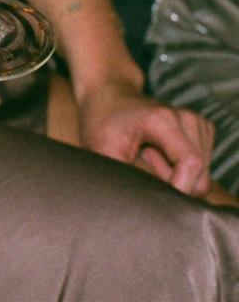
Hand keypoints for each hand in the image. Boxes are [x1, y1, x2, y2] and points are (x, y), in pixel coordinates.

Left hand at [77, 76, 214, 196]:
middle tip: (142, 162)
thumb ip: (123, 179)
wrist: (107, 95)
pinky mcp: (201, 129)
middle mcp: (187, 119)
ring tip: (147, 154)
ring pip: (201, 176)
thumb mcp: (101, 152)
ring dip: (175, 174)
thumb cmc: (101, 123)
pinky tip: (157, 151)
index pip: (191, 164)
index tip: (156, 199)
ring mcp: (197, 123)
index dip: (179, 189)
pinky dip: (179, 167)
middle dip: (172, 182)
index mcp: (163, 121)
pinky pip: (200, 168)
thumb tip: (137, 206)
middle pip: (199, 176)